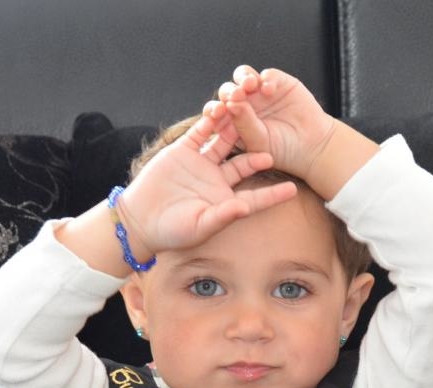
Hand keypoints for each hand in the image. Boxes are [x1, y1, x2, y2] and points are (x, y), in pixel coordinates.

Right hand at [119, 113, 296, 256]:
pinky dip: (209, 122)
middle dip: (256, 155)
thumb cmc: (172, 232)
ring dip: (235, 130)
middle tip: (270, 149)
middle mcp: (218, 179)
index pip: (255, 197)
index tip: (292, 190)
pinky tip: (220, 110)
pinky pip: (199, 133)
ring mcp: (201, 163)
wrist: (140, 220)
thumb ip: (222, 216)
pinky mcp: (183, 151)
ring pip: (223, 142)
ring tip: (249, 119)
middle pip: (243, 163)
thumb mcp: (199, 226)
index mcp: (226, 200)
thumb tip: (244, 208)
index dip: (273, 194)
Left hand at [206, 65, 336, 181]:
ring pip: (243, 76)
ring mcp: (260, 92)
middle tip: (235, 96)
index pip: (217, 111)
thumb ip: (244, 123)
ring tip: (250, 85)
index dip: (214, 109)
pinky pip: (268, 75)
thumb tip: (230, 103)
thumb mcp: (259, 141)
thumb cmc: (281, 150)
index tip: (216, 112)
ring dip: (244, 78)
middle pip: (228, 90)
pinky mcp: (278, 82)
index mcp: (234, 120)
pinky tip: (268, 90)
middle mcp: (244, 103)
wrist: (312, 147)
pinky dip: (266, 79)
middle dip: (229, 92)